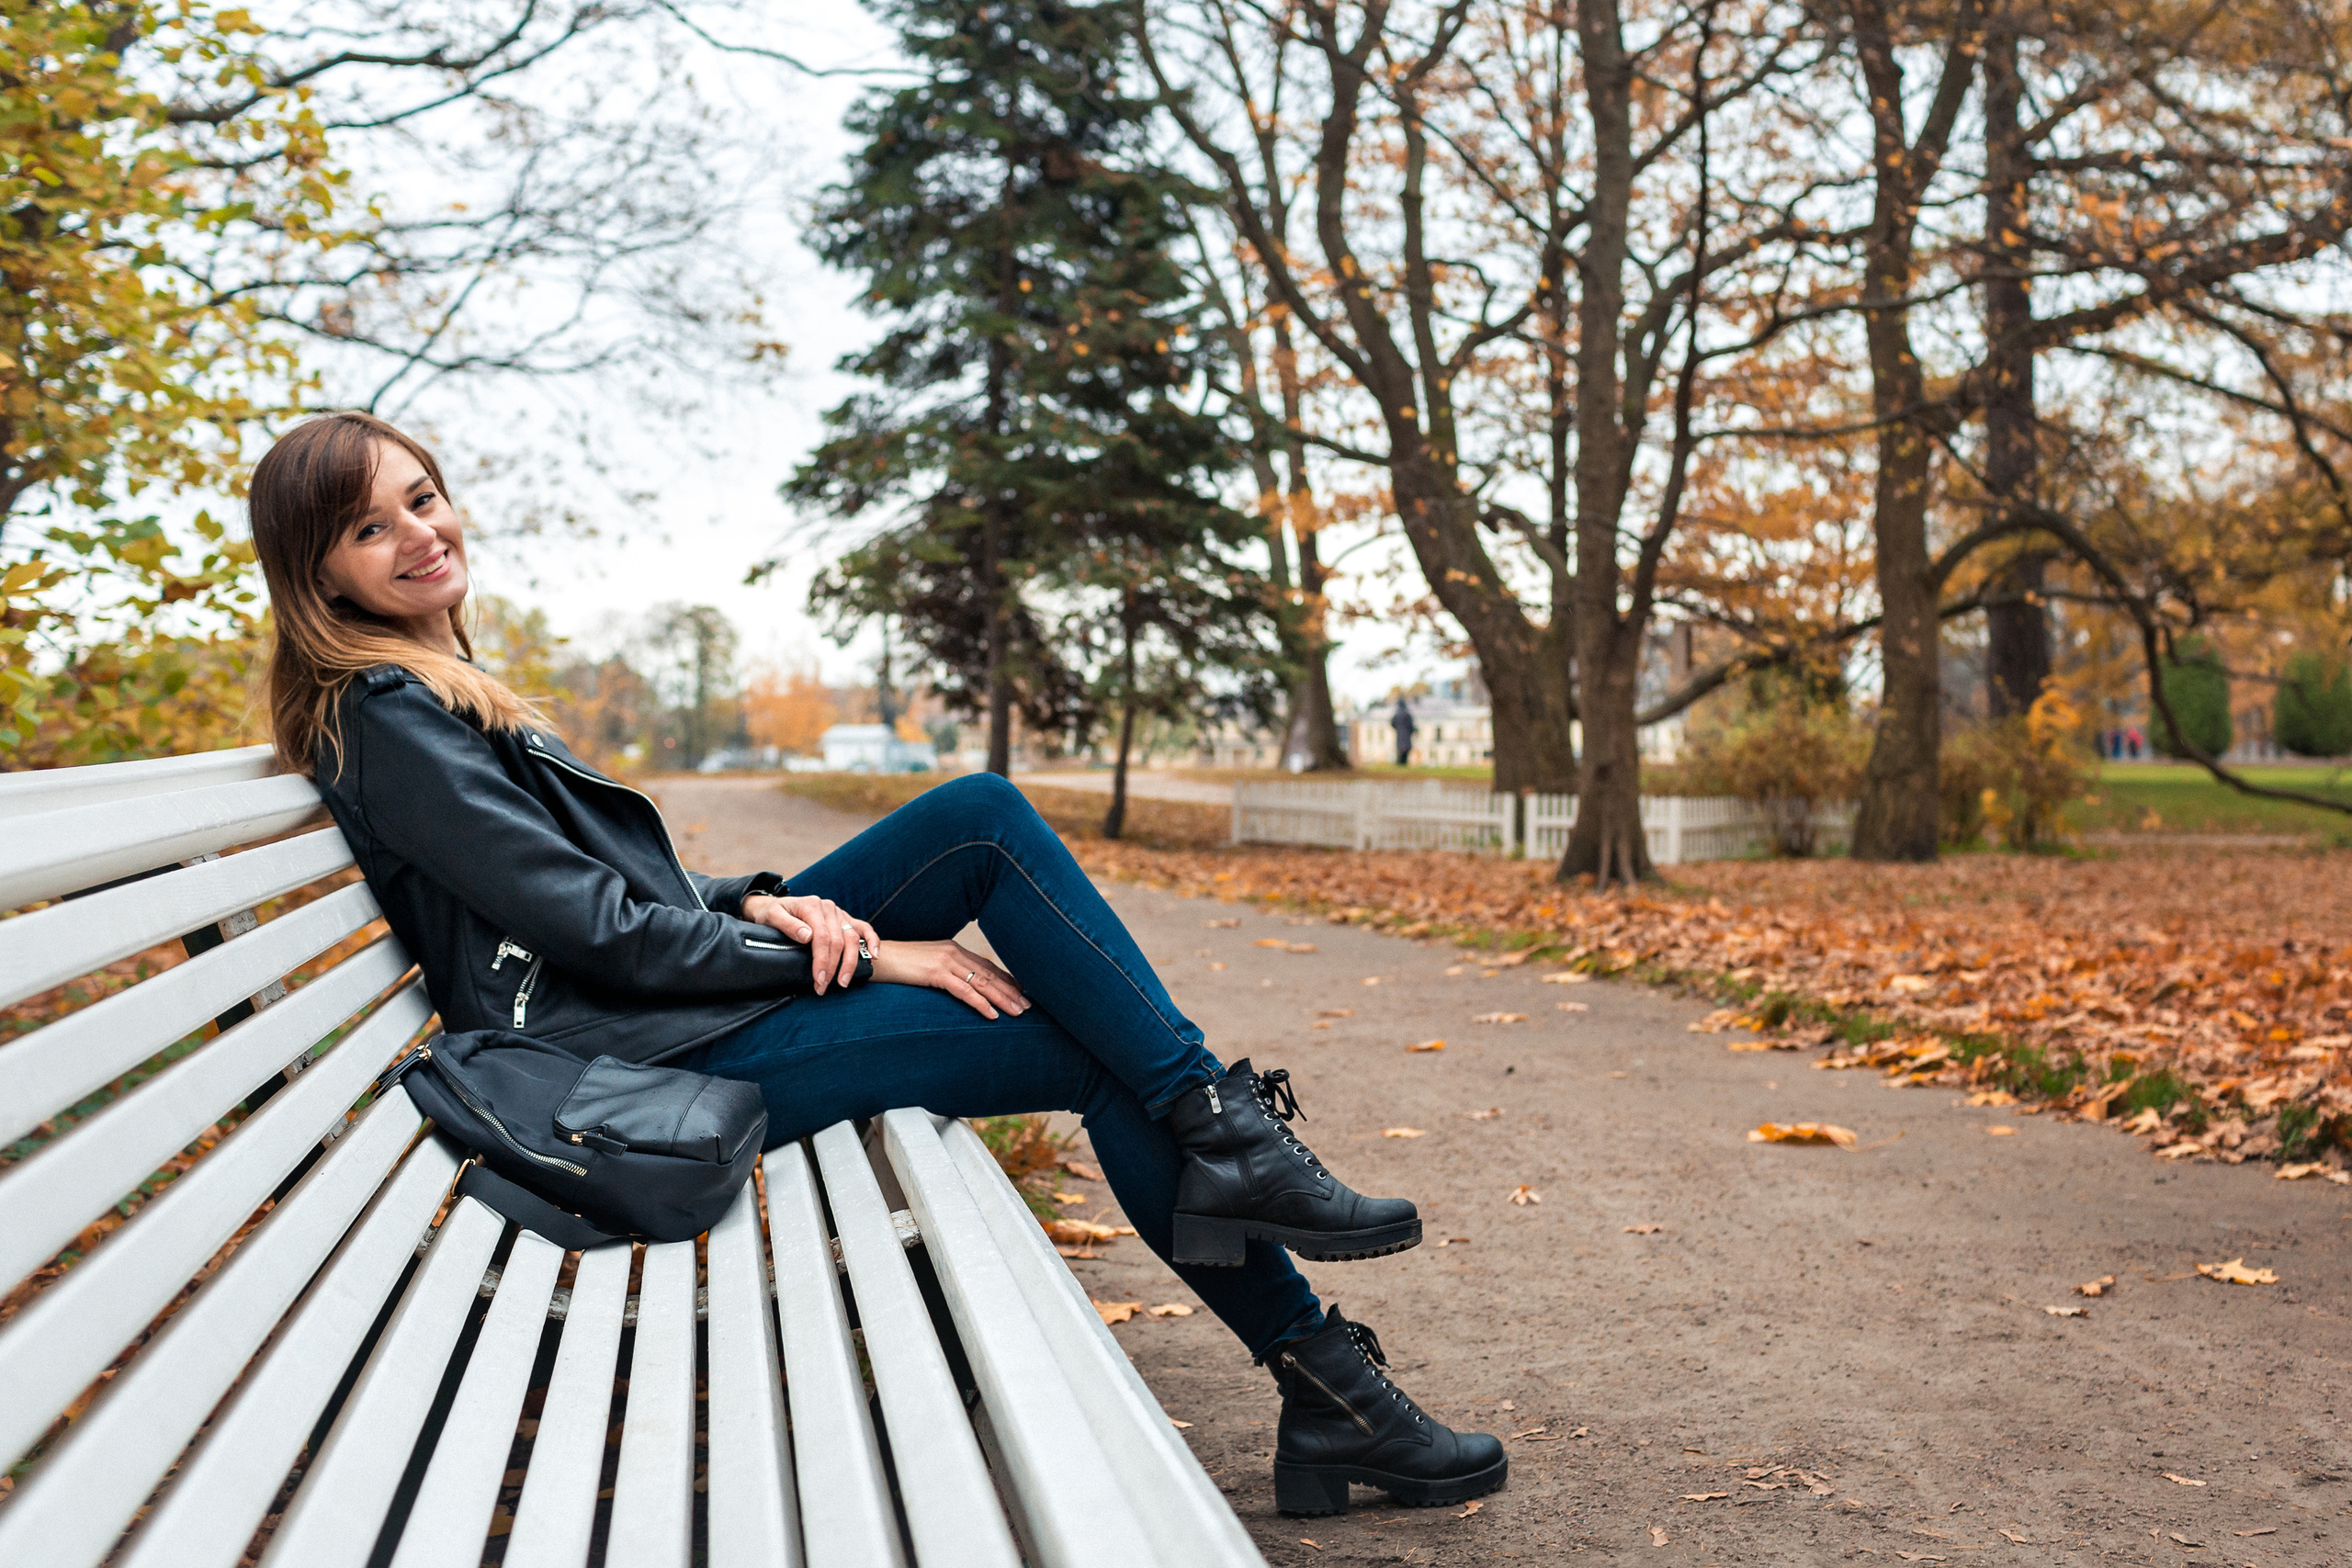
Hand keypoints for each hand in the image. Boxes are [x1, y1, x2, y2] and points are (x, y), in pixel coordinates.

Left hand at [745, 893, 878, 995]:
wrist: (776, 906)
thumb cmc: (772, 913)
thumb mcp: (772, 917)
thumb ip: (788, 925)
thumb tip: (807, 936)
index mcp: (812, 905)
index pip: (822, 937)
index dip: (822, 960)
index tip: (818, 979)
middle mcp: (828, 908)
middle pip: (838, 941)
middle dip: (833, 967)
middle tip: (823, 987)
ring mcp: (839, 913)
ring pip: (852, 938)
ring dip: (850, 962)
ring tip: (844, 982)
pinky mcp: (845, 919)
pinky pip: (864, 928)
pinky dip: (872, 941)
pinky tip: (874, 956)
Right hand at [868, 938, 1031, 1019]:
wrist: (877, 957)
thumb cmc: (899, 964)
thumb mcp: (927, 965)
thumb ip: (945, 972)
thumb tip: (959, 985)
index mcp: (953, 949)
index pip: (987, 965)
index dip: (1006, 978)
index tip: (1023, 991)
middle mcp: (954, 952)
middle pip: (989, 974)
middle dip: (1011, 990)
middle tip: (1028, 1005)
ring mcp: (946, 961)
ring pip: (982, 982)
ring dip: (1002, 998)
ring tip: (1018, 1011)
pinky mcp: (936, 973)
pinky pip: (964, 991)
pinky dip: (980, 1003)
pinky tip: (992, 1014)